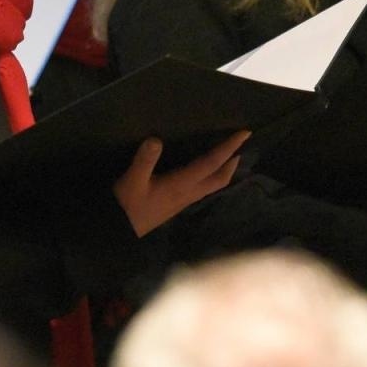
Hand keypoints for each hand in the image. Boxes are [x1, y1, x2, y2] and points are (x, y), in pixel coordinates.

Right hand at [114, 130, 249, 237]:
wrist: (122, 231)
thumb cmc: (127, 205)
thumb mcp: (132, 180)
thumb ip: (144, 160)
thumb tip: (156, 140)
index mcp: (181, 184)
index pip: (211, 163)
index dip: (228, 148)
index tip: (244, 134)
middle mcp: (189, 193)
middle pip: (220, 178)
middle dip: (232, 161)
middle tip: (241, 144)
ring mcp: (185, 200)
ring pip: (214, 185)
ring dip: (225, 170)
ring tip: (229, 156)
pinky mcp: (178, 204)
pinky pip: (204, 188)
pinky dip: (212, 176)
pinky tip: (204, 171)